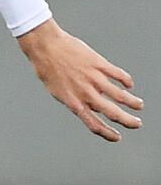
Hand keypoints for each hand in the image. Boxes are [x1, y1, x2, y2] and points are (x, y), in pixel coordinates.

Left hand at [20, 22, 140, 141]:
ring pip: (120, 95)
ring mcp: (93, 78)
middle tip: (136, 124)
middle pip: (112, 113)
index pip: (93, 124)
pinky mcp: (99, 64)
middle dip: (127, 121)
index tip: (117, 137)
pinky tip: (129, 84)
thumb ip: (76, 100)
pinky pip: (119, 75)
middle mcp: (85, 93)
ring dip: (133, 103)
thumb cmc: (48, 69)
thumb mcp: (58, 91)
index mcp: (73, 102)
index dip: (107, 133)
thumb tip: (93, 107)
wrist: (45, 47)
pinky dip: (127, 81)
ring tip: (139, 105)